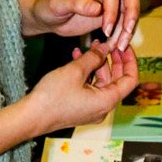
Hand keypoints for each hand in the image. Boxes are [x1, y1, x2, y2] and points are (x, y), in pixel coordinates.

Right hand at [23, 43, 138, 133]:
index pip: (130, 79)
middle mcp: (103, 107)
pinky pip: (91, 88)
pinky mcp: (81, 108)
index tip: (123, 46)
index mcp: (107, 101)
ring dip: (98, 64)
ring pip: (102, 82)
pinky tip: (78, 58)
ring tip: (90, 46)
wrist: (30, 117)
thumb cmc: (52, 97)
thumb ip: (93, 57)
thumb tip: (104, 47)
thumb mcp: (75, 71)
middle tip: (108, 43)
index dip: (130, 61)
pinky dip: (88, 73)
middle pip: (117, 81)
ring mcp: (92, 109)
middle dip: (113, 60)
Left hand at [26, 0, 140, 50]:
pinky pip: (124, 19)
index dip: (112, 9)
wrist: (46, 15)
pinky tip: (116, 44)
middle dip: (131, 12)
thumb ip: (76, 4)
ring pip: (130, 6)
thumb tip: (98, 9)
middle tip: (127, 33)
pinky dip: (123, 32)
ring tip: (120, 45)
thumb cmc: (47, 5)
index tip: (106, 30)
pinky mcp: (110, 10)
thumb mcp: (56, 4)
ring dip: (129, 26)